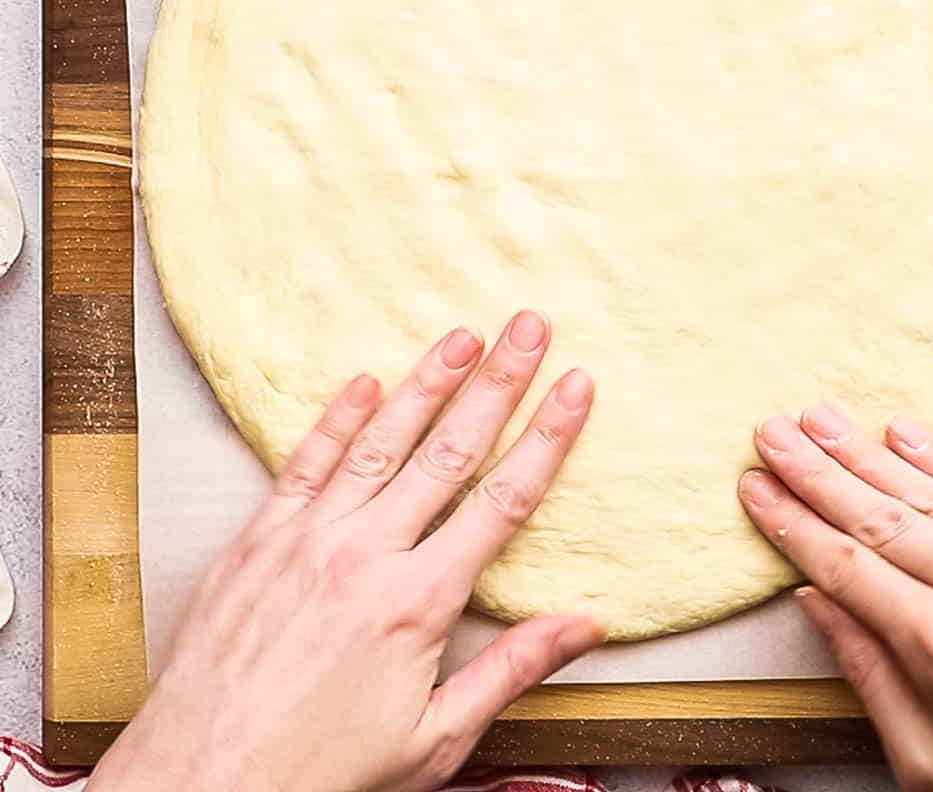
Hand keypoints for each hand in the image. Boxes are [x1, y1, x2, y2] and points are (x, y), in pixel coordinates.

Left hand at [90, 310, 603, 791]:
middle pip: (450, 449)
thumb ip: (513, 669)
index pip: (503, 499)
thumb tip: (586, 625)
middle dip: (498, 382)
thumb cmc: (322, 770)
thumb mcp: (436, 738)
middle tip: (529, 329)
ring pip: (381, 441)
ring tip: (462, 335)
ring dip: (427, 382)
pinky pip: (305, 463)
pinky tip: (364, 381)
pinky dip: (337, 419)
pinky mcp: (258, 539)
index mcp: (419, 602)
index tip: (575, 385)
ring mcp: (308, 538)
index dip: (548, 436)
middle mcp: (367, 553)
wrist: (203, 785)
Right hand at [739, 405, 932, 791]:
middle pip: (878, 515)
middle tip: (772, 432)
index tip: (755, 486)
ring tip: (819, 417)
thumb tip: (816, 601)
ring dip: (865, 451)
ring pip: (929, 493)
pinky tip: (903, 431)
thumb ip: (870, 675)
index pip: (844, 565)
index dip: (791, 521)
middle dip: (816, 470)